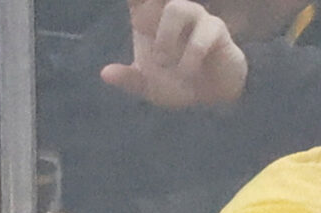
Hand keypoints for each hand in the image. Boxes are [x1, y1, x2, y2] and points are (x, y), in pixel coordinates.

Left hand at [101, 0, 247, 108]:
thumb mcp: (147, 86)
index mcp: (147, 21)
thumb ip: (128, 79)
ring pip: (177, 8)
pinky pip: (203, 33)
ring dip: (166, 37)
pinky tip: (186, 71)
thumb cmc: (175, 82)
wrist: (209, 95)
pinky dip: (191, 56)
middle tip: (141, 26)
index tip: (134, 14)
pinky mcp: (216, 29)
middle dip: (150, 4)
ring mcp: (194, 17)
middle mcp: (170, 13)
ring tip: (163, 62)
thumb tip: (104, 73)